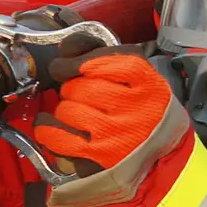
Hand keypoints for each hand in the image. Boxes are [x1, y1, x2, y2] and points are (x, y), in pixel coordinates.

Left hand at [34, 34, 172, 176]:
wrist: (161, 146)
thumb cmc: (138, 101)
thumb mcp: (128, 66)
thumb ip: (93, 48)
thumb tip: (64, 49)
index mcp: (144, 79)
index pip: (96, 62)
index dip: (76, 63)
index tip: (71, 68)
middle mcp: (133, 108)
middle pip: (78, 87)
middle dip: (72, 88)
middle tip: (82, 95)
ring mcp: (116, 136)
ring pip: (66, 111)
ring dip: (64, 109)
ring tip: (78, 113)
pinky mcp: (99, 159)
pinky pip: (57, 137)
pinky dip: (46, 128)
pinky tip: (49, 124)